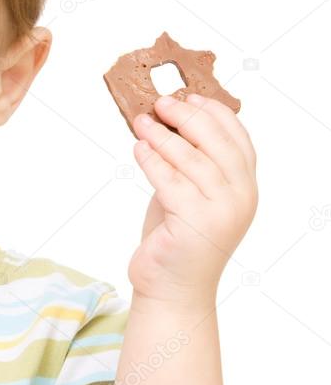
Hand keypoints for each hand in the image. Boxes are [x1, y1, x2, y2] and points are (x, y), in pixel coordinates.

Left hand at [129, 92, 257, 306]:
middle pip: (217, 143)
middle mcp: (241, 198)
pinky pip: (171, 181)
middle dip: (188, 116)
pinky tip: (139, 148)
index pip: (238, 139)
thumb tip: (169, 123)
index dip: (215, 113)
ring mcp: (221, 211)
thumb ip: (188, 165)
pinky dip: (153, 160)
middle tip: (161, 101)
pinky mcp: (195, 223)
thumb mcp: (188, 195)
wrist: (171, 288)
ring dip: (164, 135)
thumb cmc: (176, 239)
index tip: (191, 95)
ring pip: (193, 159)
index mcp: (245, 188)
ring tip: (142, 120)